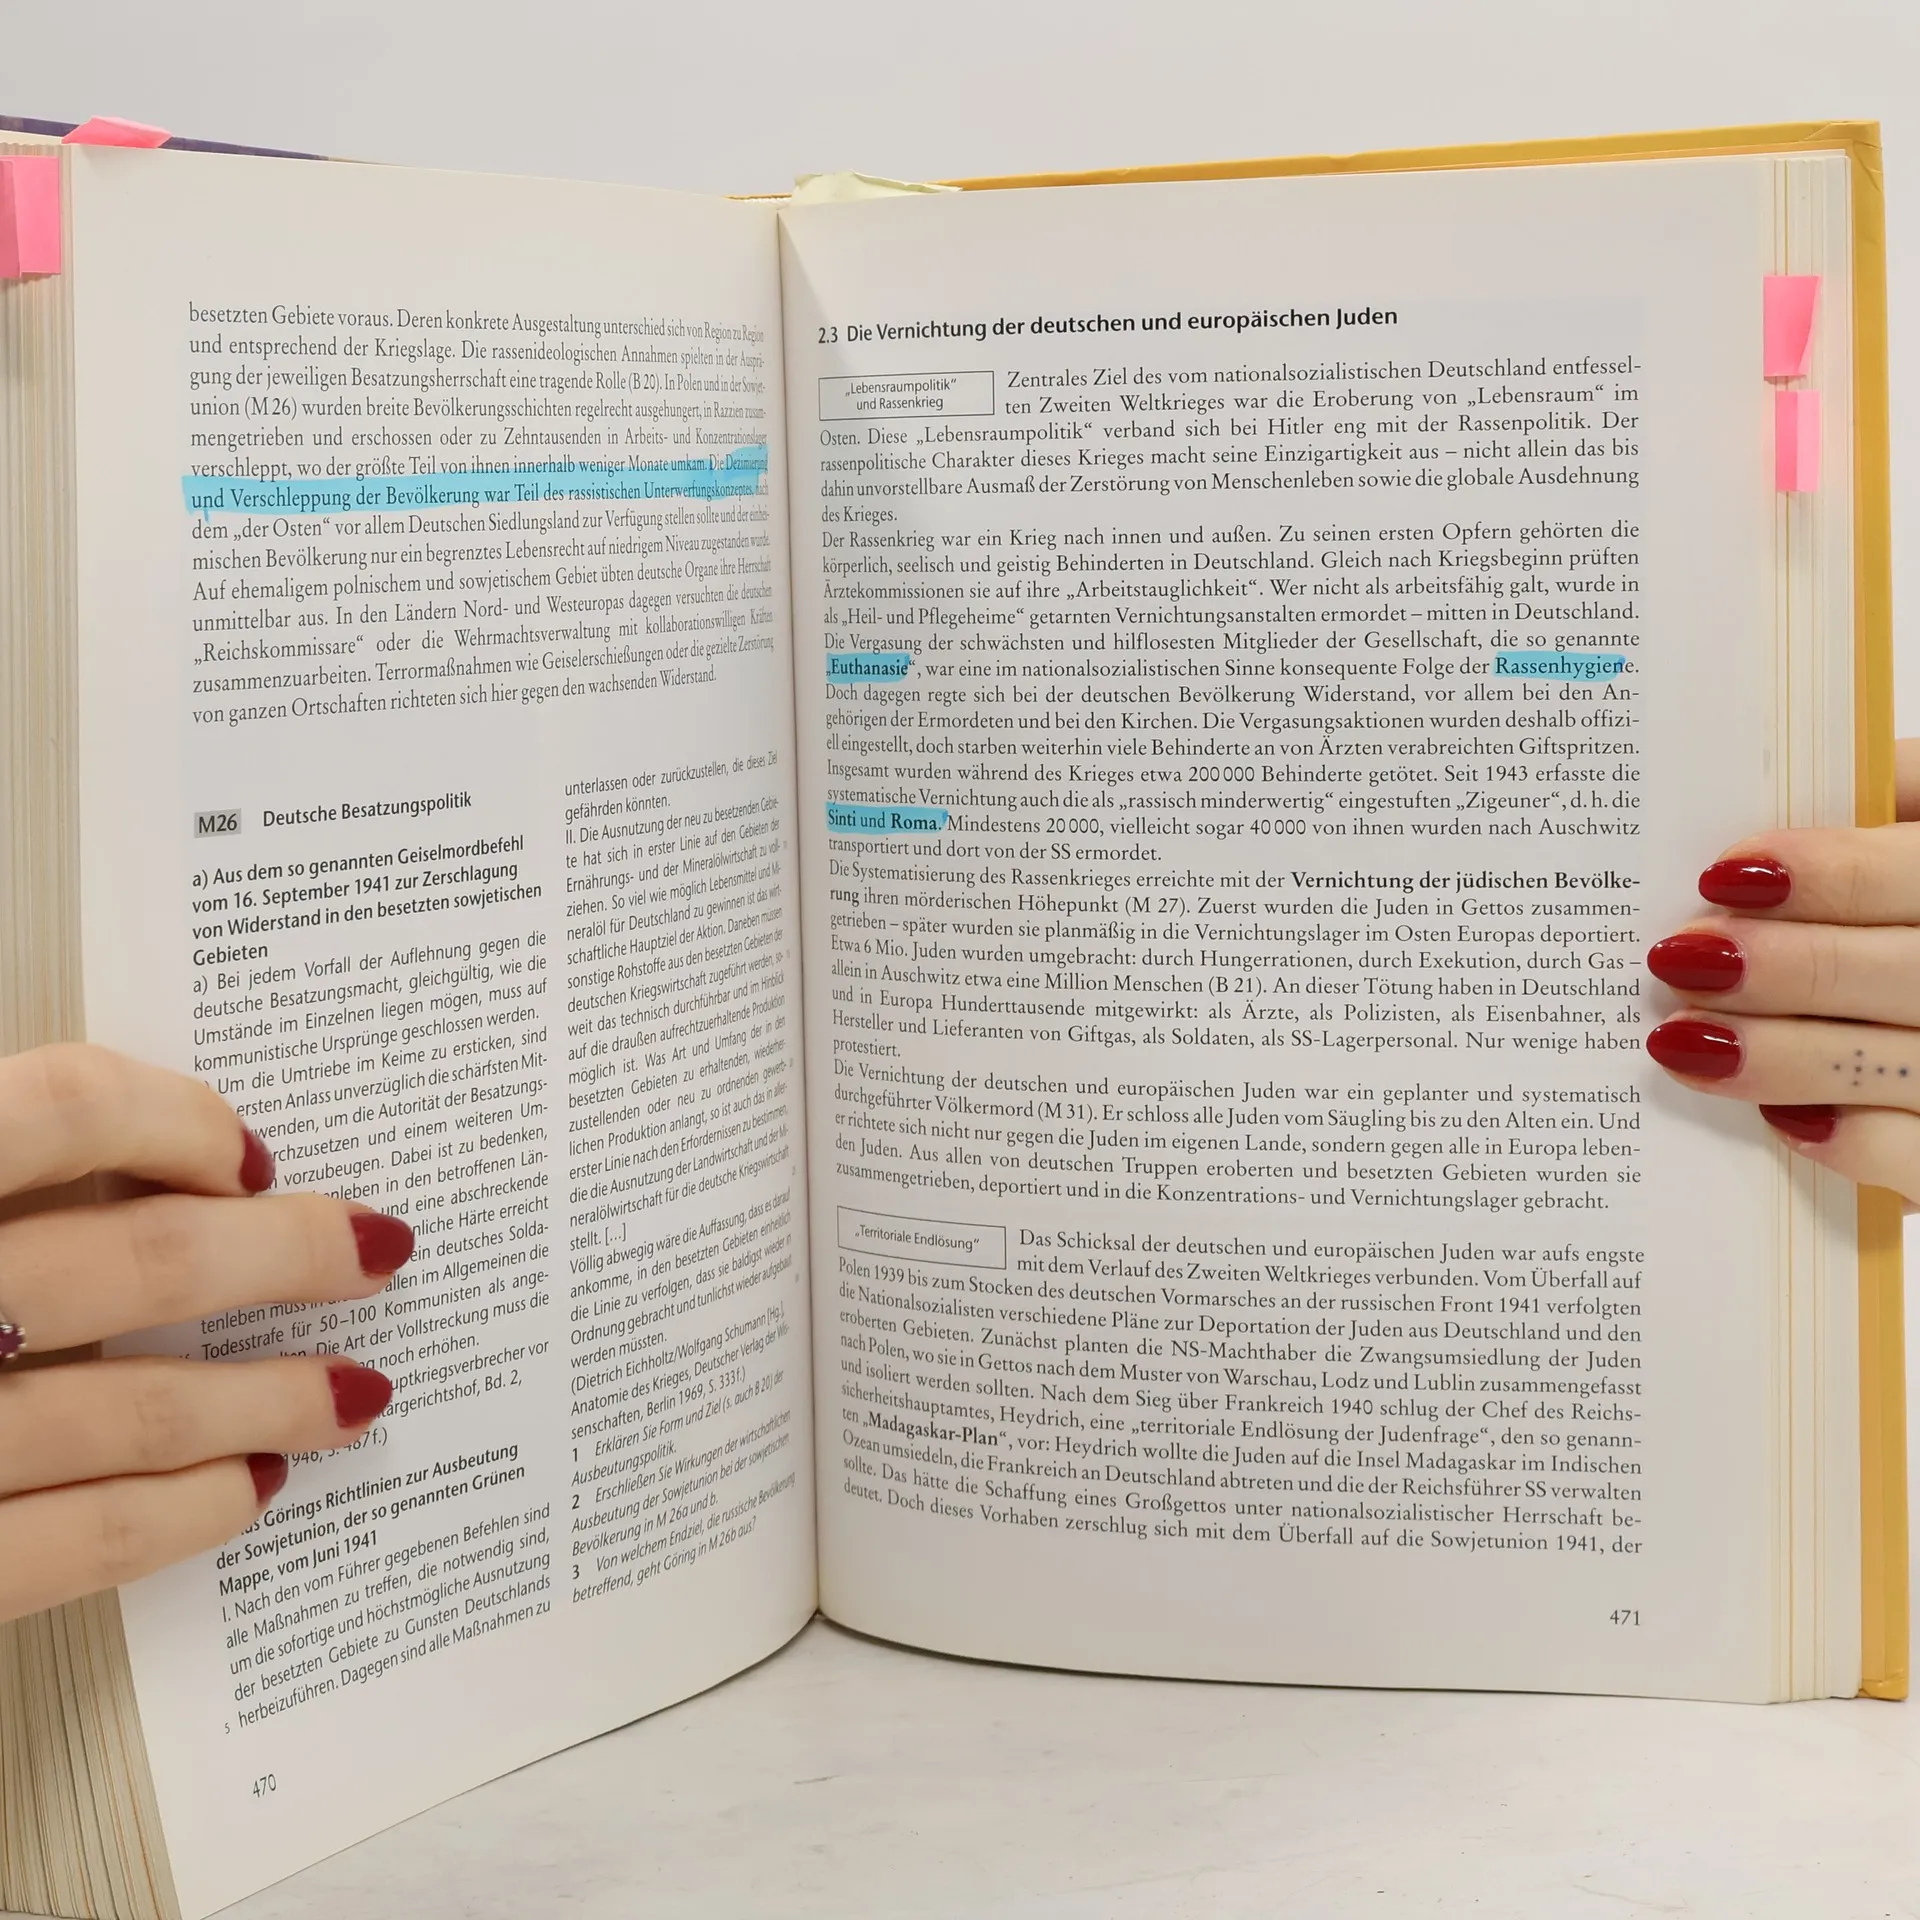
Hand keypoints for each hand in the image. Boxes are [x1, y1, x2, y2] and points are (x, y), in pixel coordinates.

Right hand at [0, 1045, 411, 1623]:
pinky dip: (181, 1512)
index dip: (173, 1119)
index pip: (62, 1111)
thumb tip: (154, 1163)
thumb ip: (14, 1171)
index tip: (250, 1155)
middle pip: (141, 1262)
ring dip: (272, 1398)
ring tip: (360, 1393)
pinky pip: (79, 1542)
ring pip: (136, 1410)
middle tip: (381, 1253)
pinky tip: (252, 1490)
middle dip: (286, 1258)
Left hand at [1644, 739, 1919, 1205]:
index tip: (1722, 877)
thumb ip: (1876, 807)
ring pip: (1901, 1065)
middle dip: (1785, 967)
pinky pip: (1917, 1157)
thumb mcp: (1915, 830)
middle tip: (1679, 959)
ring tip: (1678, 1038)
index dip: (1828, 874)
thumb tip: (1767, 815)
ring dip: (1782, 1055)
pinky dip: (1847, 1140)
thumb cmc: (1906, 913)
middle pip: (1908, 973)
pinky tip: (1775, 1119)